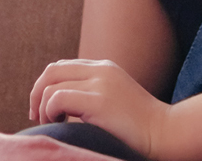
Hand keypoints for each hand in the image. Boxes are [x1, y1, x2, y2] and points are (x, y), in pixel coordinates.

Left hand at [29, 59, 170, 158]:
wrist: (166, 134)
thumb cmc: (139, 128)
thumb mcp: (114, 100)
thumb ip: (92, 93)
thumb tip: (58, 102)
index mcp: (104, 68)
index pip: (62, 67)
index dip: (45, 86)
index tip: (43, 110)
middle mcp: (101, 70)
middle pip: (51, 71)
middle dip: (36, 94)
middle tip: (36, 117)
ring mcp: (100, 83)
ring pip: (50, 85)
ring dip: (43, 108)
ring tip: (51, 125)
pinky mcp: (99, 100)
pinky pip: (57, 98)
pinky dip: (50, 112)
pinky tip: (59, 125)